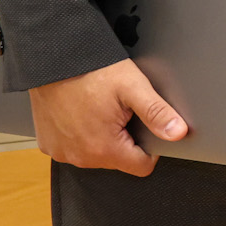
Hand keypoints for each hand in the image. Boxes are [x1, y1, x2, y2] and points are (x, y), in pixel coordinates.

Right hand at [29, 58, 186, 175]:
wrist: (54, 59)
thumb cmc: (92, 71)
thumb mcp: (133, 87)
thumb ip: (157, 113)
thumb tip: (178, 132)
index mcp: (103, 149)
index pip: (141, 166)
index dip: (151, 147)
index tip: (145, 125)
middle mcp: (79, 157)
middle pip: (118, 160)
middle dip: (125, 139)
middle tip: (120, 111)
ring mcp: (60, 152)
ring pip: (95, 155)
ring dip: (102, 138)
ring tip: (100, 109)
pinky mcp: (47, 144)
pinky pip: (73, 148)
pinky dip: (80, 135)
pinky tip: (81, 113)